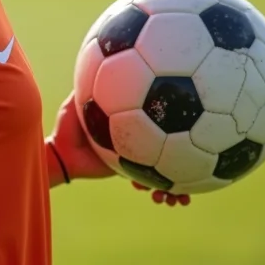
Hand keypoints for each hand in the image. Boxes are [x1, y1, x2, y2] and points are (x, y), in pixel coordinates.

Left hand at [49, 93, 191, 206]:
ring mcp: (137, 156)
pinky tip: (171, 199)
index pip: (157, 116)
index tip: (193, 112)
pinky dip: (164, 190)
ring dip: (180, 181)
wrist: (61, 155)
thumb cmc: (67, 126)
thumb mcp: (80, 101)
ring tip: (188, 190)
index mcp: (130, 119)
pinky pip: (151, 182)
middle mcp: (137, 137)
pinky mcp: (130, 171)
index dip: (175, 119)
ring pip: (166, 168)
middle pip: (170, 142)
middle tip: (204, 152)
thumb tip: (105, 65)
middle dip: (187, 151)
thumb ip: (92, 86)